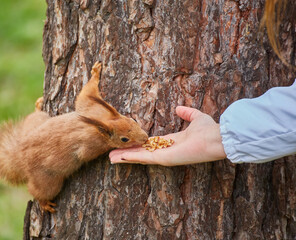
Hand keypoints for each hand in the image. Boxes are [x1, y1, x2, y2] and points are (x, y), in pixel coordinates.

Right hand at [109, 106, 226, 165]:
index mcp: (172, 142)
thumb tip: (179, 108)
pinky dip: (131, 158)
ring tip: (111, 158)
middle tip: (113, 155)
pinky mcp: (165, 159)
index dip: (138, 144)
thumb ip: (187, 113)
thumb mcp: (196, 117)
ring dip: (125, 157)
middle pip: (142, 153)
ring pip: (141, 157)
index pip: (151, 145)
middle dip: (127, 153)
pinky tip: (119, 157)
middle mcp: (167, 151)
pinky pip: (145, 158)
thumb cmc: (210, 130)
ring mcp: (165, 156)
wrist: (218, 138)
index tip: (128, 144)